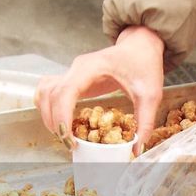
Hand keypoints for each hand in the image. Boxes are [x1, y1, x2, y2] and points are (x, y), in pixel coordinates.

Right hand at [35, 25, 164, 152]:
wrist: (141, 45)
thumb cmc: (144, 64)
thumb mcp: (150, 94)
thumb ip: (144, 121)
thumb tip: (137, 150)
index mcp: (92, 68)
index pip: (66, 92)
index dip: (62, 116)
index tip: (69, 139)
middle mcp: (77, 68)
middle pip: (50, 95)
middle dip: (54, 122)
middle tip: (69, 144)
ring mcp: (71, 72)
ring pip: (45, 93)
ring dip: (48, 115)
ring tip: (63, 135)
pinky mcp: (72, 78)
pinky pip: (49, 91)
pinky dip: (48, 107)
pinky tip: (59, 121)